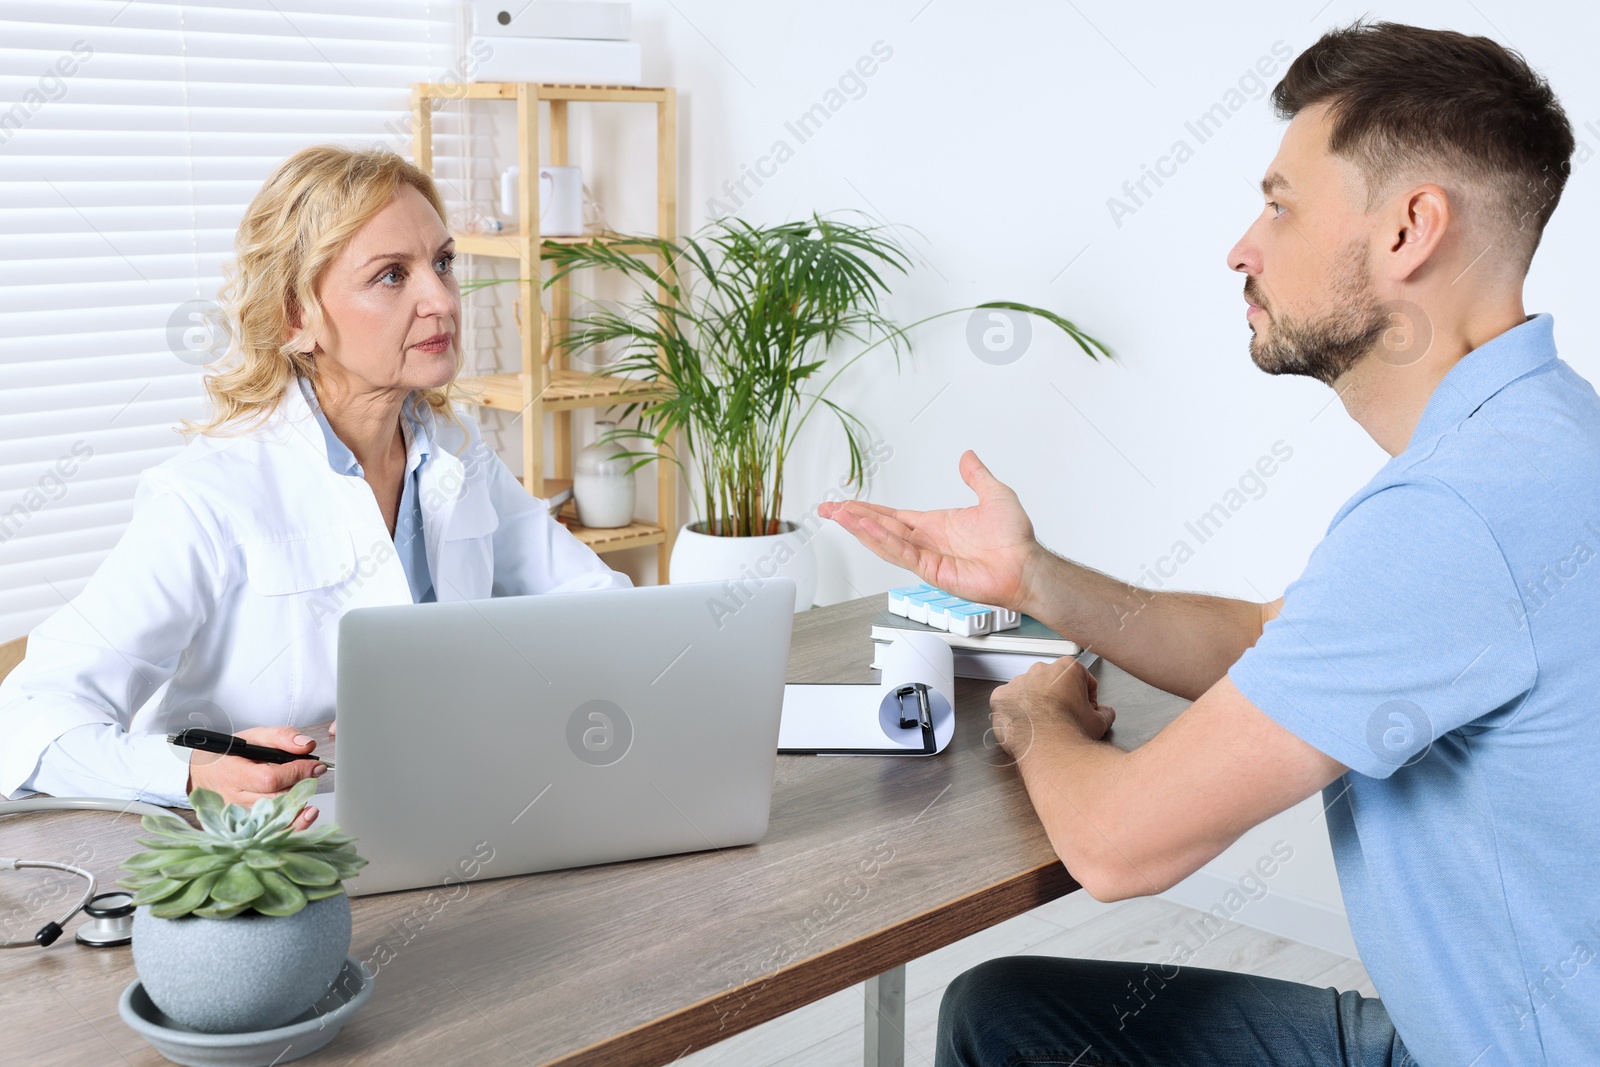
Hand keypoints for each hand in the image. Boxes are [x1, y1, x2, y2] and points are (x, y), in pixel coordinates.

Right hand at [185, 726, 326, 831]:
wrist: (206, 774)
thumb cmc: (231, 755)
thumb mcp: (254, 736)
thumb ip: (282, 737)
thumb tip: (307, 745)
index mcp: (234, 774)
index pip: (270, 779)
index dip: (297, 772)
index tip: (316, 766)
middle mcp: (236, 799)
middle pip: (276, 801)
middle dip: (301, 788)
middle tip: (313, 777)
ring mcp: (240, 817)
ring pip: (276, 819)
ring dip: (299, 807)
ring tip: (309, 793)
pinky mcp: (246, 827)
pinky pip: (273, 831)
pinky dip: (292, 825)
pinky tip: (305, 816)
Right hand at [818, 450, 1042, 610]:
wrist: (1026, 565)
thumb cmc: (1015, 540)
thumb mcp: (994, 494)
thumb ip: (976, 476)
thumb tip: (967, 456)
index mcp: (935, 525)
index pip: (892, 516)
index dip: (867, 509)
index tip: (845, 504)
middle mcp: (927, 541)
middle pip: (880, 528)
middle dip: (852, 518)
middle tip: (827, 509)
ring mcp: (927, 557)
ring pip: (885, 541)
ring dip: (860, 528)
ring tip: (838, 515)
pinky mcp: (933, 571)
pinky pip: (902, 554)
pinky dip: (883, 541)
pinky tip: (867, 529)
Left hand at [989, 658, 1114, 760]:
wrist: (1046, 747)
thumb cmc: (1071, 731)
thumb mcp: (1099, 723)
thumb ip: (1106, 713)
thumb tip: (1106, 712)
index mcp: (1068, 668)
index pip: (1082, 680)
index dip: (1086, 699)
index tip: (1085, 712)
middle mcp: (1041, 669)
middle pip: (1053, 682)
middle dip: (1059, 698)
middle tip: (1063, 720)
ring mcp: (1018, 681)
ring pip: (1029, 690)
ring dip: (1036, 703)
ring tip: (1043, 725)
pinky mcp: (1001, 696)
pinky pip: (1008, 701)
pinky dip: (1015, 711)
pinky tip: (1025, 725)